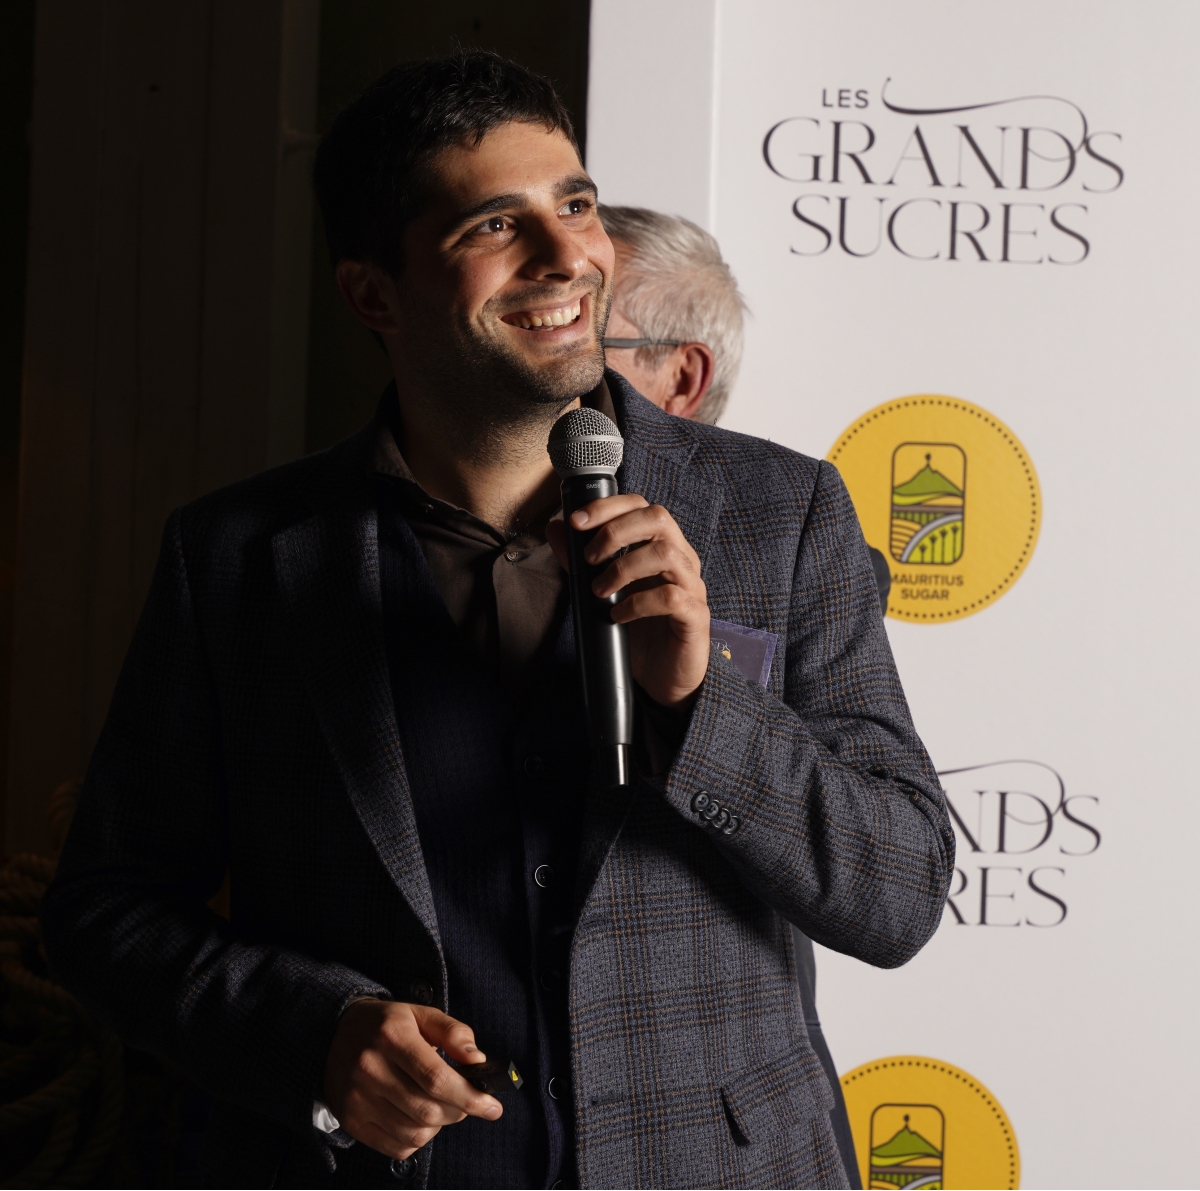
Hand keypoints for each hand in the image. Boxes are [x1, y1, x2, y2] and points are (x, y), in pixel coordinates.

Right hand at [323, 999, 500, 1159]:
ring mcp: (357, 1099)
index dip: (470, 1096)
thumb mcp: (420, 1014)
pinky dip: (419, 1139)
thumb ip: (453, 1032)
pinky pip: (397, 1147)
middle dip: (459, 1111)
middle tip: (467, 1100)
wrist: (334, 1034)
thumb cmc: (387, 1024)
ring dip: (440, 1126)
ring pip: (415, 1133)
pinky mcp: (351, 1122)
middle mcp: (369, 1069)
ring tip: (441, 1105)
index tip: (493, 1106)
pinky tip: (419, 1117)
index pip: (436, 1078)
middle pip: (428, 1110)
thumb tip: (478, 1061)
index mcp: (390, 1036)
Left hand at [547, 495, 709, 708]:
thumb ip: (581, 561)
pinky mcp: (695, 616)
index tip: (576, 521)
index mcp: (661, 546)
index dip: (609, 507)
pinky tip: (618, 615)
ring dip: (623, 567)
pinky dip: (638, 603)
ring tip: (599, 590)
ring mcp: (692, 586)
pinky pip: (671, 597)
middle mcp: (682, 559)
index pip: (642, 507)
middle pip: (658, 519)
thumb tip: (555, 529)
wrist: (662, 678)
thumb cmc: (638, 630)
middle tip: (589, 558)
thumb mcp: (604, 591)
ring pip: (666, 553)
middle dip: (616, 531)